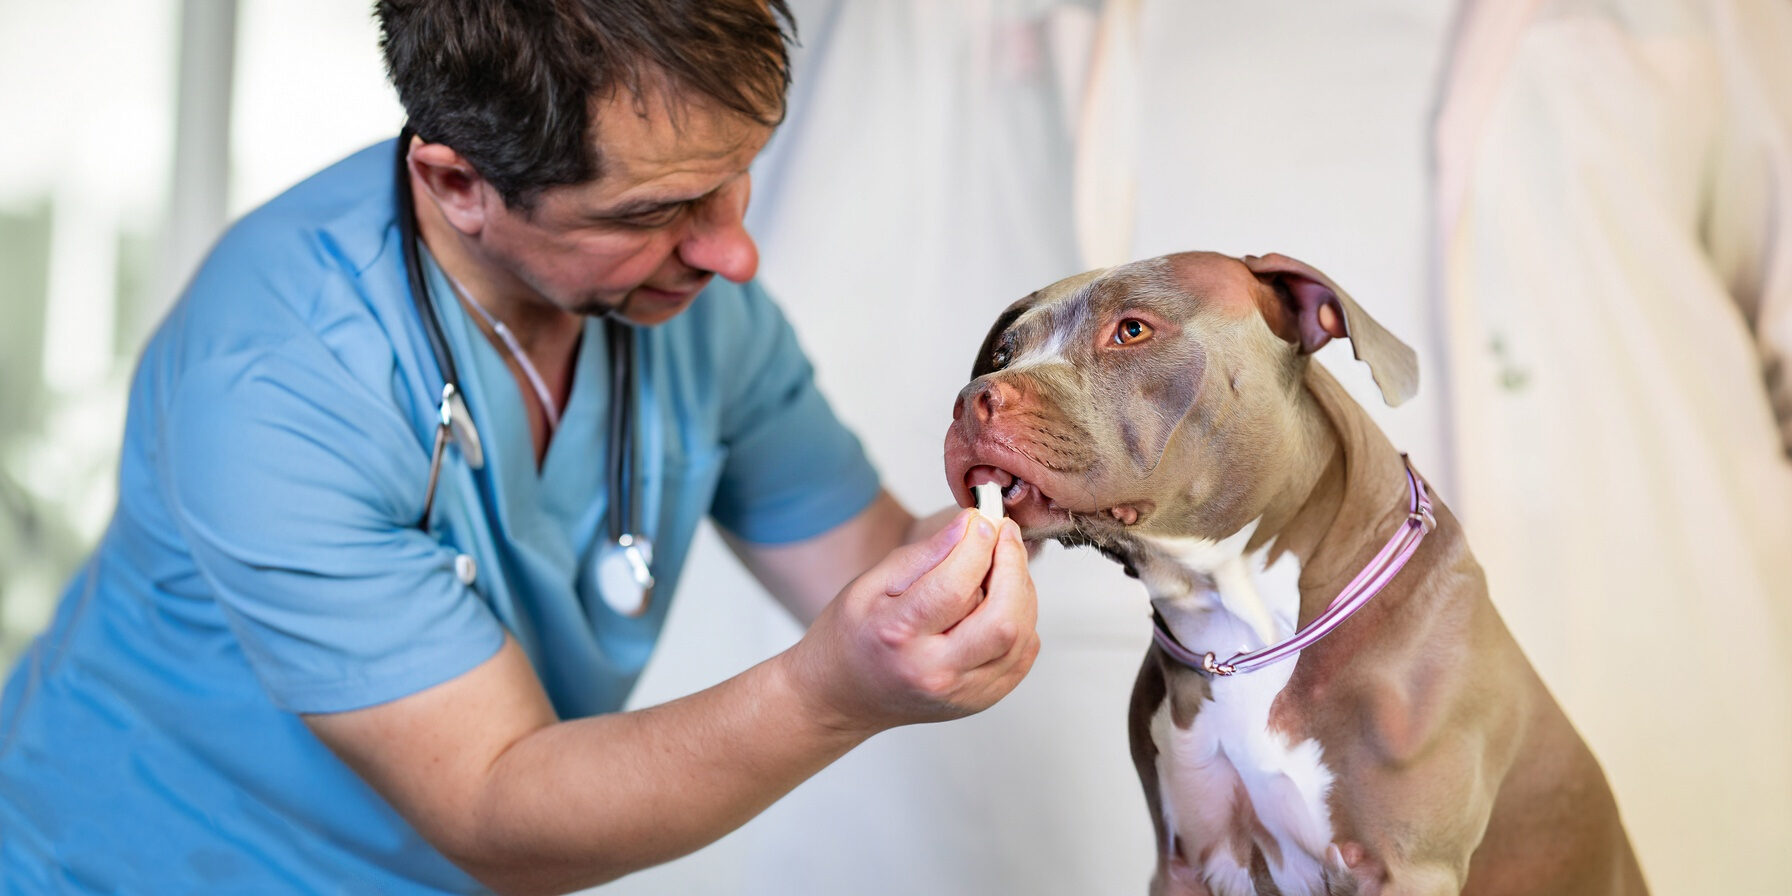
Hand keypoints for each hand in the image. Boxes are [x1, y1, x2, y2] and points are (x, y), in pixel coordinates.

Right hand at [782, 509, 1038, 736]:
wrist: (843, 696)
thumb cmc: (852, 637)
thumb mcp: (872, 584)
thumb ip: (926, 554)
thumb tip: (971, 525)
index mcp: (898, 636)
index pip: (955, 587)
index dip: (979, 546)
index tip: (984, 521)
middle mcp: (934, 672)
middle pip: (1003, 620)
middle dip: (1014, 567)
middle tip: (1006, 537)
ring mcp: (962, 693)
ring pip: (1021, 637)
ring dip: (1021, 591)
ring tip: (1001, 568)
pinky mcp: (981, 700)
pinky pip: (1023, 656)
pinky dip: (1023, 621)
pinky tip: (1001, 602)